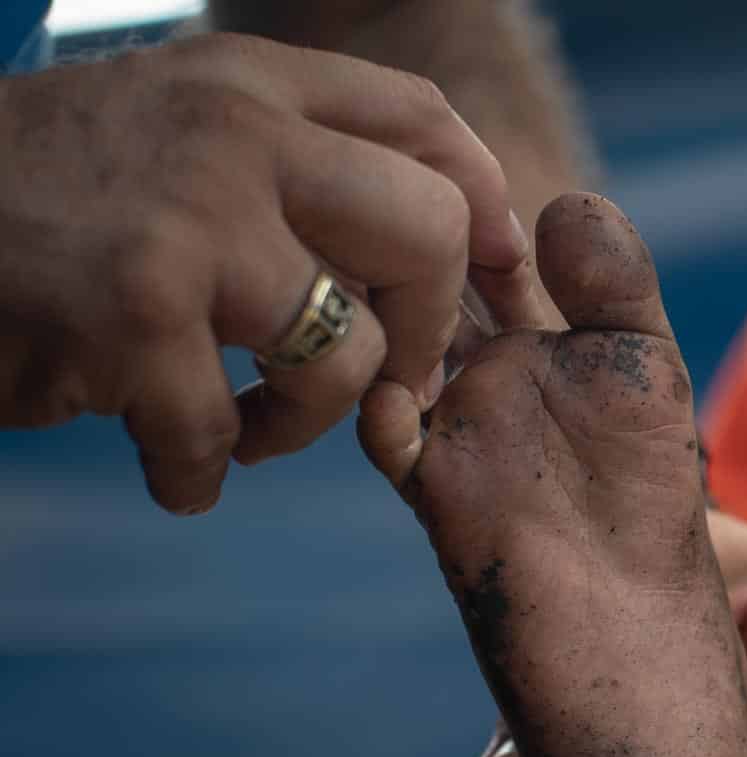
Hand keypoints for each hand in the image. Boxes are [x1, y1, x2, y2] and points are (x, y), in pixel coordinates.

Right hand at [0, 33, 539, 513]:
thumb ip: (292, 157)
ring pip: (346, 358)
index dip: (485, 207)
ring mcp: (188, 224)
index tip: (492, 275)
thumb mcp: (175, 125)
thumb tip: (447, 229)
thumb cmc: (44, 189)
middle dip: (424, 330)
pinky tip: (173, 467)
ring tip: (247, 433)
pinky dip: (198, 473)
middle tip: (382, 379)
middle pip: (429, 231)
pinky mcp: (131, 317)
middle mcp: (235, 137)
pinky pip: (219, 434)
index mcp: (251, 84)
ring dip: (305, 428)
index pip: (425, 123)